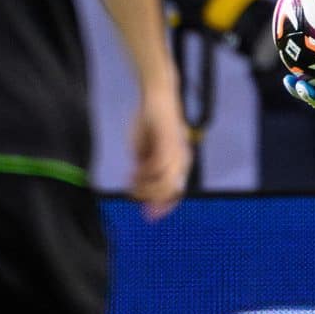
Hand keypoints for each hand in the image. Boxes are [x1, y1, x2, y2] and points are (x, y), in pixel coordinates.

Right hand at [128, 90, 190, 219]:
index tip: (149, 216)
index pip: (176, 193)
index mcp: (179, 165)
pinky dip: (144, 172)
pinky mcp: (168, 142)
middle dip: (149, 198)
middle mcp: (182, 160)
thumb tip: (140, 191)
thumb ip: (145, 171)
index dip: (164, 207)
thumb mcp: (145, 153)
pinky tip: (135, 168)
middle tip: (132, 193)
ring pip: (164, 182)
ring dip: (145, 186)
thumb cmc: (150, 125)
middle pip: (169, 192)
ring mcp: (177, 152)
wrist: (157, 97)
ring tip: (132, 180)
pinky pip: (158, 165)